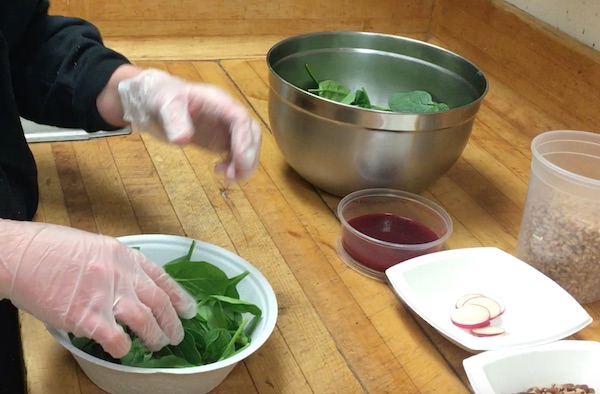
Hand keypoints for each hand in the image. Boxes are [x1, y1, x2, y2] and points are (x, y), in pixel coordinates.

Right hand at [0, 220, 196, 358]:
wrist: (20, 255)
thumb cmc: (51, 248)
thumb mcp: (94, 246)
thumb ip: (117, 265)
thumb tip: (130, 285)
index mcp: (123, 255)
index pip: (162, 277)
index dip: (180, 296)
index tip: (189, 310)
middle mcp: (120, 274)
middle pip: (159, 302)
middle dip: (172, 322)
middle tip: (176, 335)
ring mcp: (104, 295)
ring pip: (145, 321)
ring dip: (155, 336)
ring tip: (158, 346)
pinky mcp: (85, 316)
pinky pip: (115, 338)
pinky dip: (123, 347)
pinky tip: (123, 350)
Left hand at [117, 69, 261, 181]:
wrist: (151, 101)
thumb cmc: (159, 95)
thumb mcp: (164, 103)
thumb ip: (174, 119)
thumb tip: (183, 140)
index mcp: (217, 101)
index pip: (240, 119)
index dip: (244, 140)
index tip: (238, 160)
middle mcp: (226, 114)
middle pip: (251, 133)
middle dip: (249, 155)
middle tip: (235, 175)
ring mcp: (224, 128)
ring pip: (248, 145)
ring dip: (244, 164)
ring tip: (227, 177)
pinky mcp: (219, 140)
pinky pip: (236, 153)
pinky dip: (234, 166)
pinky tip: (219, 171)